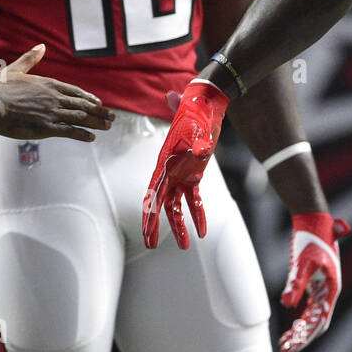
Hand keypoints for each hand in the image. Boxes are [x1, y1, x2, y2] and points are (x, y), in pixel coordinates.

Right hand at [0, 44, 114, 140]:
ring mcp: (52, 113)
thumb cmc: (0, 88)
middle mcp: (55, 98)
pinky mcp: (46, 127)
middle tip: (112, 117)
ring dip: (96, 122)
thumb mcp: (16, 69)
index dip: (88, 98)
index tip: (98, 102)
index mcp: (49, 85)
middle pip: (82, 105)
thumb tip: (41, 46)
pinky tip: (91, 138)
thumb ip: (30, 58)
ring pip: (80, 117)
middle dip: (99, 112)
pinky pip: (69, 131)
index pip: (75, 92)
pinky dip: (82, 134)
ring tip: (108, 126)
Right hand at [142, 78, 228, 248]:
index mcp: (164, 162)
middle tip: (149, 245)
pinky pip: (194, 200)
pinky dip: (198, 214)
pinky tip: (203, 231)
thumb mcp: (197, 126)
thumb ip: (198, 140)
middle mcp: (169, 171)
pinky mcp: (194, 176)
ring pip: (175, 206)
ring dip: (178, 226)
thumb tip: (201, 148)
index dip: (149, 211)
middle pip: (158, 203)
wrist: (205, 104)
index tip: (146, 229)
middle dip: (153, 224)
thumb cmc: (197, 113)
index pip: (153, 191)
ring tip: (184, 247)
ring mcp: (180, 174)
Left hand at [279, 213, 349, 351]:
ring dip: (300, 330)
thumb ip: (295, 283)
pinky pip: (309, 307)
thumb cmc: (311, 239)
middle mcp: (329, 290)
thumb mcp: (302, 262)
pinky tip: (291, 327)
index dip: (308, 335)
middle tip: (286, 348)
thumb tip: (286, 303)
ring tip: (285, 343)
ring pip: (313, 316)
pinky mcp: (314, 283)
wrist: (314, 221)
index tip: (295, 346)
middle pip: (317, 321)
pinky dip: (300, 318)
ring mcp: (322, 287)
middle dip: (302, 337)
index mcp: (331, 287)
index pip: (321, 319)